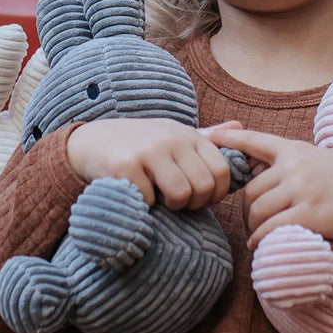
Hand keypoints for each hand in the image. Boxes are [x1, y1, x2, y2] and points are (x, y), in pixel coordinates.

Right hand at [66, 118, 233, 210]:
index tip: (201, 199)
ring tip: (160, 198)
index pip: (222, 171)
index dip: (216, 194)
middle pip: (203, 187)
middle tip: (178, 201)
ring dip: (171, 206)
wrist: (91, 142)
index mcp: (189, 134)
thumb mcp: (173, 135)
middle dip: (193, 203)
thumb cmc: (141, 144)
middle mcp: (172, 138)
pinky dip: (145, 205)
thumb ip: (206, 136)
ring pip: (180, 194)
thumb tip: (240, 126)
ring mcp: (148, 151)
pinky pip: (150, 200)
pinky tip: (137, 193)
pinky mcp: (125, 166)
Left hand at [205, 126, 332, 281]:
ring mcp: (302, 189)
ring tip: (261, 238)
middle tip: (255, 226)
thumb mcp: (325, 163)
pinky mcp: (309, 215)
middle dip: (248, 211)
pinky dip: (261, 242)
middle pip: (250, 192)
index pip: (255, 140)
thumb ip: (297, 166)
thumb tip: (266, 173)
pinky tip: (262, 248)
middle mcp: (295, 166)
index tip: (209, 136)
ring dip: (254, 229)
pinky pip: (269, 230)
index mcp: (297, 150)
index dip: (230, 139)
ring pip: (256, 212)